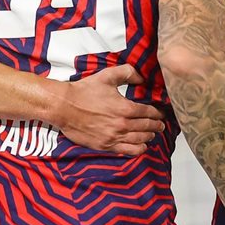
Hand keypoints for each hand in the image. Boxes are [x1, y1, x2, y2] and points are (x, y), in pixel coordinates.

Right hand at [51, 64, 165, 155]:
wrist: (64, 107)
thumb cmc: (84, 91)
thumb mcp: (108, 76)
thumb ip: (128, 73)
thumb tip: (142, 77)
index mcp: (125, 108)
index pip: (149, 112)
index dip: (158, 113)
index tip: (161, 114)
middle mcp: (122, 124)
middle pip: (147, 127)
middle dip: (157, 126)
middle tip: (161, 125)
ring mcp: (114, 137)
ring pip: (140, 140)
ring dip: (149, 137)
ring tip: (153, 134)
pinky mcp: (105, 146)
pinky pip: (127, 151)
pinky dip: (138, 149)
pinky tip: (142, 147)